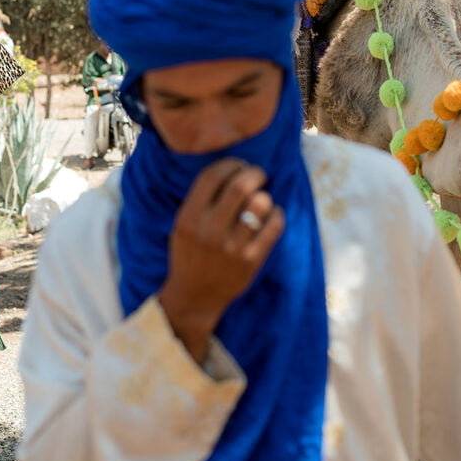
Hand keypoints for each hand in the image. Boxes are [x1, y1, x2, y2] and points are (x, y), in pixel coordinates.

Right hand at [158, 158, 284, 362]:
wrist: (195, 296)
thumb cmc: (191, 253)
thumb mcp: (183, 225)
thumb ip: (202, 199)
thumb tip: (234, 167)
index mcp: (189, 218)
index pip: (212, 176)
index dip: (231, 163)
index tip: (239, 165)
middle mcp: (209, 231)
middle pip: (240, 185)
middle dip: (254, 173)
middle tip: (258, 175)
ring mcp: (231, 247)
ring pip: (260, 204)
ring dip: (265, 196)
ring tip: (262, 200)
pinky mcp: (251, 261)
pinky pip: (274, 226)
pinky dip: (277, 214)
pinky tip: (272, 216)